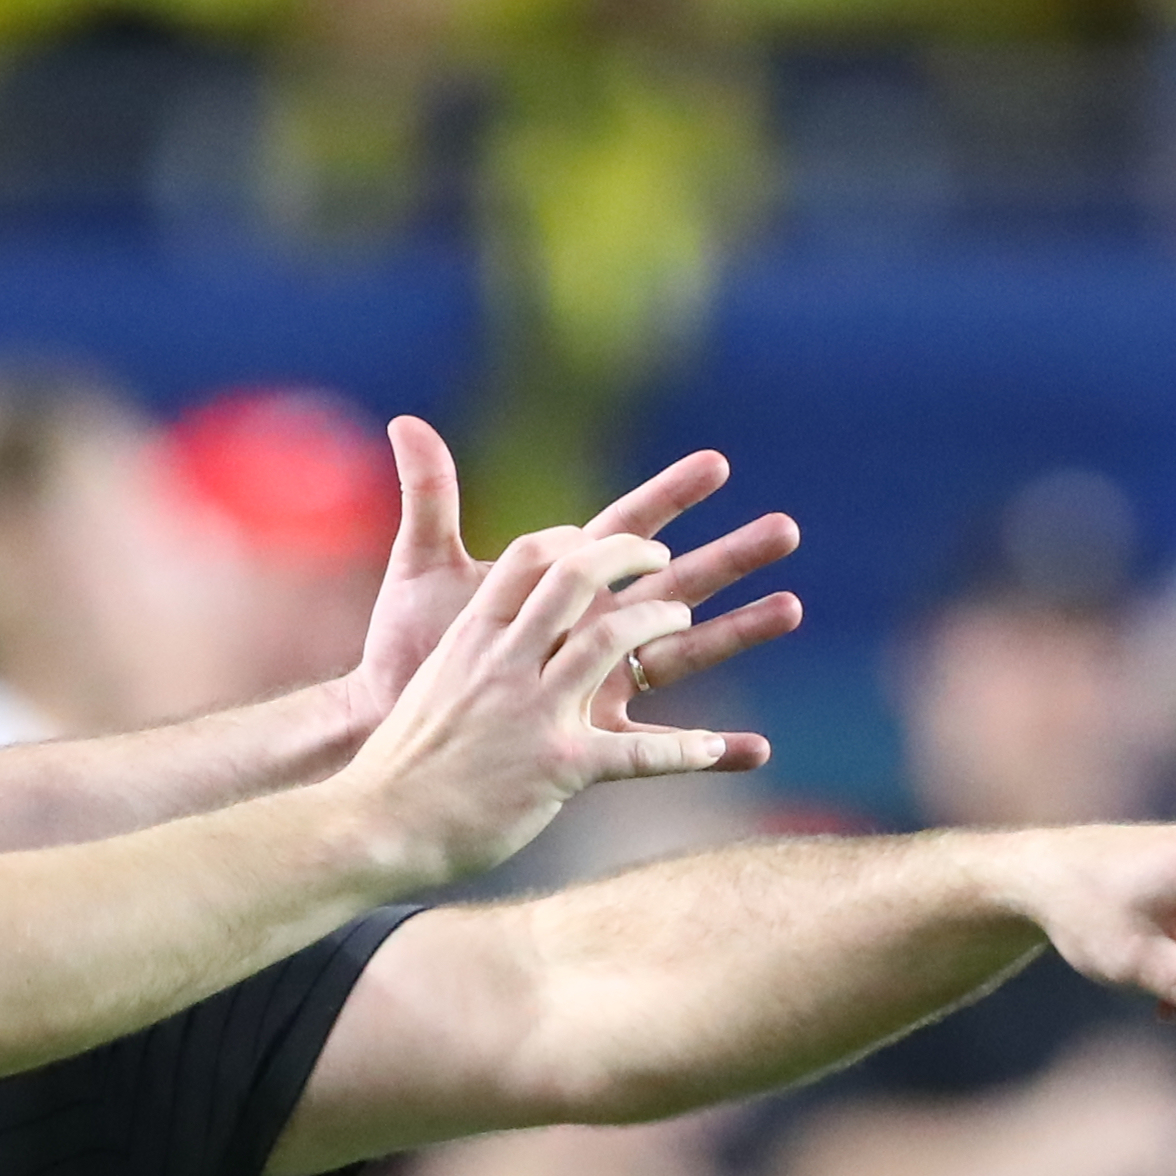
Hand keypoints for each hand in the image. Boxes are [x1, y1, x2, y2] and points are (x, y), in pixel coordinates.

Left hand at [332, 418, 803, 739]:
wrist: (384, 725)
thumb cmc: (403, 648)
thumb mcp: (421, 571)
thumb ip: (430, 498)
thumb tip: (407, 422)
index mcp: (556, 585)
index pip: (623, 529)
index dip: (669, 496)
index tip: (717, 463)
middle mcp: (587, 631)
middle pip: (672, 582)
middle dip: (728, 555)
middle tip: (786, 529)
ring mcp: (593, 683)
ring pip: (683, 653)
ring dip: (738, 632)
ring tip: (792, 607)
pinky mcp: (587, 741)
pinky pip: (656, 748)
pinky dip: (706, 752)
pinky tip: (753, 752)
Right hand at [334, 525, 766, 890]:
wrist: (372, 826)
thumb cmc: (397, 764)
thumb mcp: (426, 686)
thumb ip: (463, 650)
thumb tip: (479, 635)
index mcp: (471, 640)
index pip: (529, 560)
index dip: (574, 541)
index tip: (602, 542)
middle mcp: (504, 663)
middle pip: (576, 579)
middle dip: (630, 556)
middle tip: (664, 560)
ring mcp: (532, 712)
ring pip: (610, 642)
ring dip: (661, 624)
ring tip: (688, 623)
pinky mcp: (557, 766)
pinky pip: (637, 752)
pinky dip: (689, 750)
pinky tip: (727, 748)